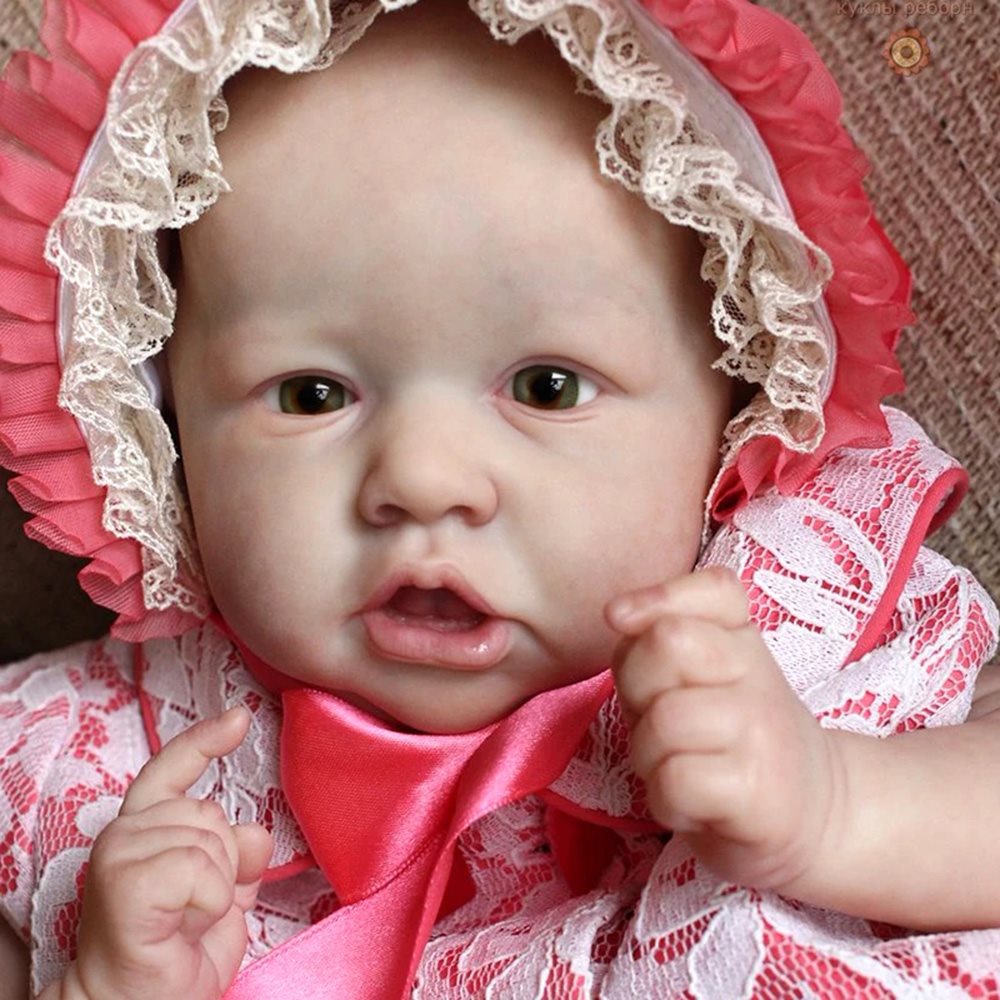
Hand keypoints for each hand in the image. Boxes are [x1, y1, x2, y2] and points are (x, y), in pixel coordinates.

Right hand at [62, 707, 273, 999]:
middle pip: (212, 814)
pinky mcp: (124, 879)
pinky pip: (201, 866)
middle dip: (223, 864)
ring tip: (187, 920)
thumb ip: (238, 854)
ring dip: (216, 888)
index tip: (238, 718)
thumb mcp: (222, 895)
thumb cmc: (173, 954)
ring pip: (210, 839)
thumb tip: (254, 828)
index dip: (206, 740)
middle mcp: (126, 831)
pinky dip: (210, 900)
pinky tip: (188, 923)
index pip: (173, 768)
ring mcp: (120, 852)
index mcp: (145, 828)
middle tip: (195, 909)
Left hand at [606, 568, 841, 891]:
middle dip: (638, 689)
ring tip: (677, 766)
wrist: (813, 814)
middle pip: (667, 642)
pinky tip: (692, 803)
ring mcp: (762, 728)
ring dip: (648, 754)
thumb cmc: (727, 739)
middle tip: (662, 722)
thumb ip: (654, 636)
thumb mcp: (693, 676)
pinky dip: (666, 800)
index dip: (659, 598)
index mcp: (741, 636)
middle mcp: (758, 672)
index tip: (622, 620)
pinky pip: (675, 778)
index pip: (717, 588)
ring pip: (664, 719)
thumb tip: (618, 613)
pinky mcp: (758, 789)